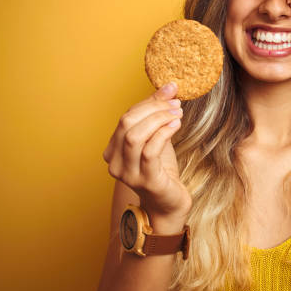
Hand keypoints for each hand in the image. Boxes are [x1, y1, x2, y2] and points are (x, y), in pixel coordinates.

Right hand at [102, 82, 191, 218]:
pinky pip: (150, 151)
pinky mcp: (145, 180)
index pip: (126, 117)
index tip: (170, 91)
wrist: (169, 202)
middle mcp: (114, 162)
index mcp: (112, 150)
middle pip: (127, 124)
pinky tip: (176, 125)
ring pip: (135, 136)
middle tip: (175, 103)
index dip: (148, 102)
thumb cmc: (162, 169)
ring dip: (159, 119)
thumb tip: (169, 87)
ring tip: (177, 114)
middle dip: (153, 108)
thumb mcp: (157, 137)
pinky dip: (163, 133)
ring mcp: (128, 173)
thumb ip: (157, 115)